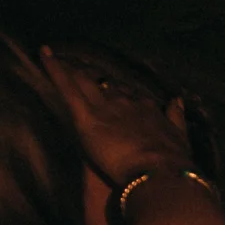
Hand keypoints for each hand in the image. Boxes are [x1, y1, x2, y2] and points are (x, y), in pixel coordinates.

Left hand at [39, 44, 194, 188]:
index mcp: (146, 108)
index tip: (113, 89)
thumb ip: (177, 118)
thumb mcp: (180, 137)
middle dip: (94, 76)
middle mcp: (126, 102)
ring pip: (85, 81)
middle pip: (107, 84)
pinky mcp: (86, 116)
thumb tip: (176, 100)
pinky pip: (67, 88)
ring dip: (73, 69)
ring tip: (59, 56)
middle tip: (81, 68)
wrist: (161, 171)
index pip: (131, 95)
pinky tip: (43, 52)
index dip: (121, 92)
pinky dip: (54, 69)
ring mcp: (105, 107)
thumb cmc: (172, 161)